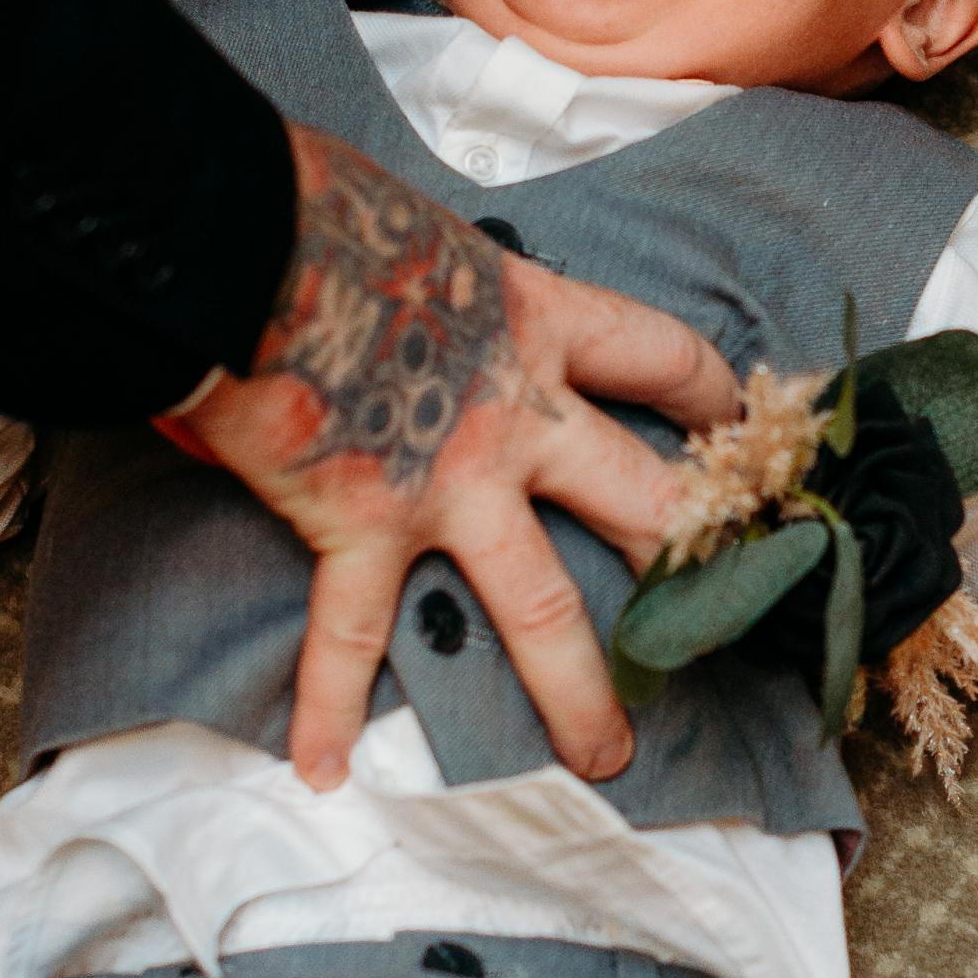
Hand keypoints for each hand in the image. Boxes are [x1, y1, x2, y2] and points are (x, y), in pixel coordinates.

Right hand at [161, 124, 739, 788]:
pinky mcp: (359, 524)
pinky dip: (329, 706)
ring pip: (541, 611)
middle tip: (727, 621)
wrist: (240, 233)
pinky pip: (350, 633)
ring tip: (608, 760)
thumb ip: (447, 279)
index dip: (712, 400)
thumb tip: (417, 281)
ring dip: (579, 693)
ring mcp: (447, 483)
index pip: (663, 361)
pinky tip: (322, 770)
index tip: (737, 433)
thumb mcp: (424, 230)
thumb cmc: (321, 207)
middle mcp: (520, 415)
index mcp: (541, 321)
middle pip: (642, 503)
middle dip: (693, 566)